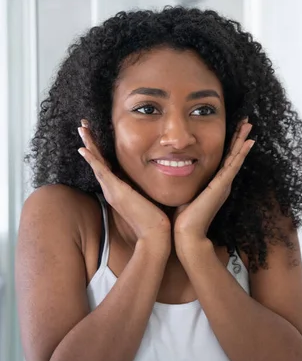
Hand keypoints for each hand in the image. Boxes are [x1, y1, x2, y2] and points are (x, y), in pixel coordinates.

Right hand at [77, 119, 170, 242]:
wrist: (156, 234)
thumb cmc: (156, 219)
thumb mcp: (151, 197)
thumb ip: (149, 187)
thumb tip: (161, 174)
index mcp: (120, 189)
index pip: (107, 166)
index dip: (100, 151)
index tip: (95, 136)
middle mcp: (112, 189)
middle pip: (97, 161)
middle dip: (90, 142)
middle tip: (83, 126)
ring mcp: (112, 190)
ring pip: (96, 162)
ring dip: (88, 144)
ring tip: (81, 129)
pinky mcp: (116, 191)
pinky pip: (101, 172)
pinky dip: (92, 160)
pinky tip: (83, 149)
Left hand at [173, 118, 254, 244]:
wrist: (186, 234)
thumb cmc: (181, 218)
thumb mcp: (183, 193)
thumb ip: (183, 182)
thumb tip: (171, 170)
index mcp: (214, 183)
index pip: (224, 158)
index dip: (229, 143)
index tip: (233, 128)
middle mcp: (222, 182)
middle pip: (233, 154)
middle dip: (239, 137)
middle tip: (246, 120)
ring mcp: (224, 184)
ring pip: (236, 156)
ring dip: (243, 139)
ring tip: (250, 125)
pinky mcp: (222, 186)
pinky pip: (234, 165)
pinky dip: (242, 153)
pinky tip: (249, 142)